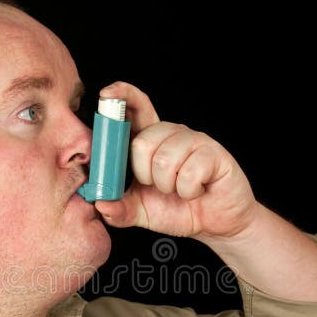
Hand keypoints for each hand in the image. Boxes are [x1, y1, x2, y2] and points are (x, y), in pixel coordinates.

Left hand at [94, 82, 257, 240]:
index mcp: (150, 141)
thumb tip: (100, 204)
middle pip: (142, 143)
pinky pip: (189, 172)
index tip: (105, 94)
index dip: (121, 97)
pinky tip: (197, 190)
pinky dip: (189, 191)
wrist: (216, 223)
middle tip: (160, 186)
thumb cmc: (179, 210)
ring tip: (180, 190)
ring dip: (169, 186)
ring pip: (164, 159)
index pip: (134, 108)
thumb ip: (119, 209)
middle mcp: (170, 135)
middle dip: (145, 175)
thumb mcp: (141, 213)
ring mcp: (194, 141)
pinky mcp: (214, 153)